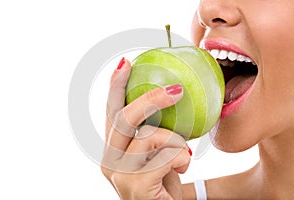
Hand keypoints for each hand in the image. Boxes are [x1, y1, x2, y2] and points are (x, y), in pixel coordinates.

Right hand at [101, 58, 190, 199]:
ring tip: (184, 153)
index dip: (115, 86)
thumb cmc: (165, 180)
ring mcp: (119, 174)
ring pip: (150, 135)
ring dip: (176, 141)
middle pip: (122, 117)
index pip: (110, 111)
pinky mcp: (134, 186)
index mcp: (113, 149)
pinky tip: (183, 167)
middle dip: (150, 99)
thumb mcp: (158, 150)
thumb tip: (171, 94)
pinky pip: (165, 156)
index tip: (125, 63)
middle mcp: (108, 160)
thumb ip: (156, 129)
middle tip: (175, 90)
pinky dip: (182, 158)